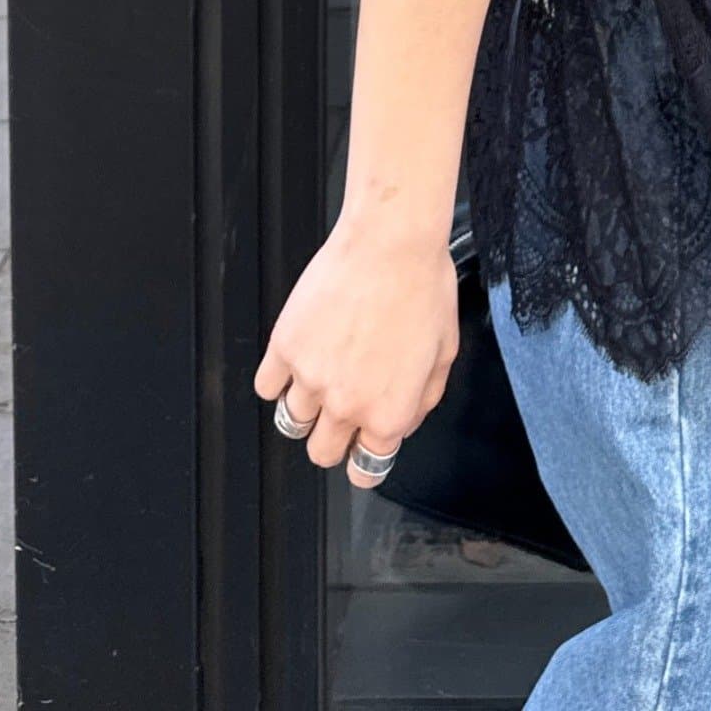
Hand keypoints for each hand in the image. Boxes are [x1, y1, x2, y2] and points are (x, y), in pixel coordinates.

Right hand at [253, 216, 459, 488]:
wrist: (390, 243)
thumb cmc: (423, 287)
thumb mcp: (445, 352)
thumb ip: (423, 399)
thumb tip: (404, 421)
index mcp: (388, 412)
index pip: (366, 468)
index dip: (364, 461)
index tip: (361, 453)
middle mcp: (346, 404)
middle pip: (322, 453)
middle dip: (333, 439)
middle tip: (341, 411)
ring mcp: (310, 377)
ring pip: (291, 423)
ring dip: (306, 407)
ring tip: (322, 376)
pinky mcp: (284, 347)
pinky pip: (266, 386)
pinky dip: (277, 379)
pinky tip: (297, 361)